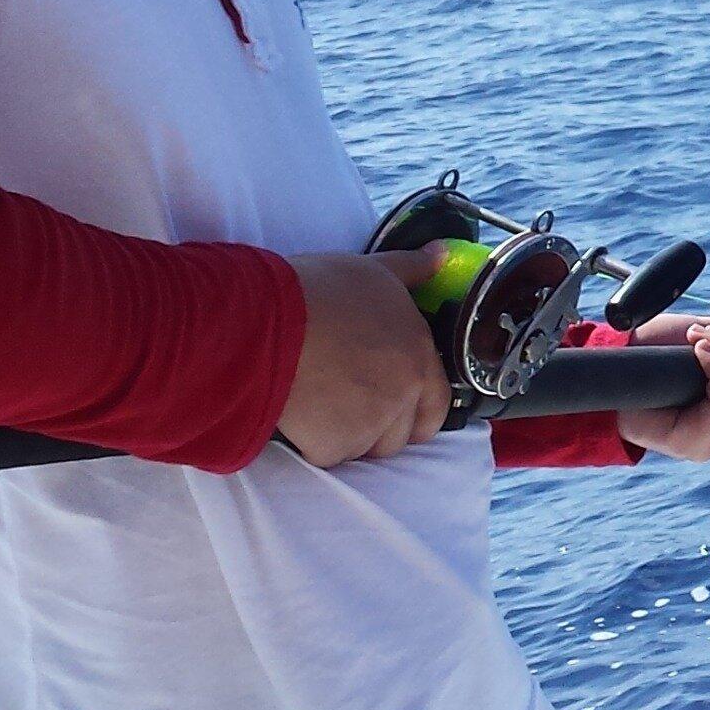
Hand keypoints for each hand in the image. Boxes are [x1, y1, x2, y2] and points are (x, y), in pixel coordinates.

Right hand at [279, 247, 453, 465]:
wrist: (266, 322)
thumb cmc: (319, 290)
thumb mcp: (373, 271)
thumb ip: (413, 269)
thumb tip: (443, 255)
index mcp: (420, 354)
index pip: (436, 405)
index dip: (415, 410)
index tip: (391, 404)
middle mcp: (405, 390)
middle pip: (404, 434)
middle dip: (383, 429)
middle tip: (350, 408)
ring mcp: (372, 420)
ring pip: (368, 447)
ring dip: (349, 436)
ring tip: (321, 405)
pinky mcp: (334, 443)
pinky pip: (330, 454)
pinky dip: (314, 443)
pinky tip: (299, 414)